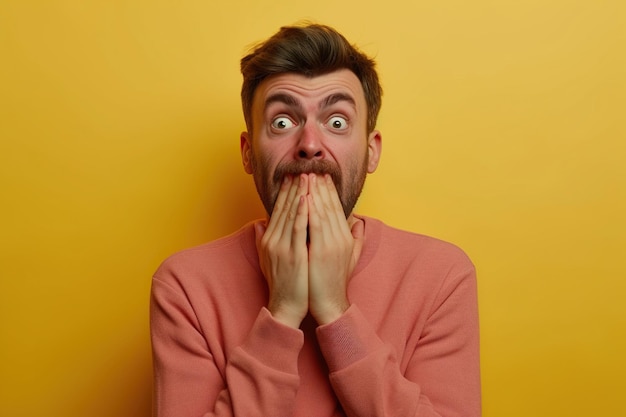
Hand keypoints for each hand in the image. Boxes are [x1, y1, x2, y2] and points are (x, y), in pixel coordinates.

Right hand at [255, 175, 309, 327]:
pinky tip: (307, 198)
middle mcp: (273, 240)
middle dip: (294, 186)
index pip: (278, 209)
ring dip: (299, 193)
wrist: (285, 305)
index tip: (293, 175)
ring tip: (306, 176)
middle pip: (284, 207)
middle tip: (301, 167)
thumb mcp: (267, 258)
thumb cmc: (281, 283)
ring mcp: (282, 247)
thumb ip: (263, 239)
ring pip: (292, 214)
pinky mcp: (293, 255)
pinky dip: (302, 212)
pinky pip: (298, 229)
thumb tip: (259, 223)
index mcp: (269, 239)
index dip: (286, 191)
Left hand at [306, 174, 364, 324]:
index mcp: (346, 237)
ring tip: (308, 175)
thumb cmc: (335, 281)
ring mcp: (332, 244)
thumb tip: (360, 223)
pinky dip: (311, 210)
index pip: (337, 208)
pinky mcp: (322, 251)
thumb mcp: (350, 257)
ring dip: (315, 192)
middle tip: (314, 168)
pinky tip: (306, 197)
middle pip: (331, 206)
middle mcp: (341, 237)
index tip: (322, 175)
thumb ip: (356, 239)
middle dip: (322, 185)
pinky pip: (316, 225)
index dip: (330, 191)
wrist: (330, 303)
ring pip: (323, 211)